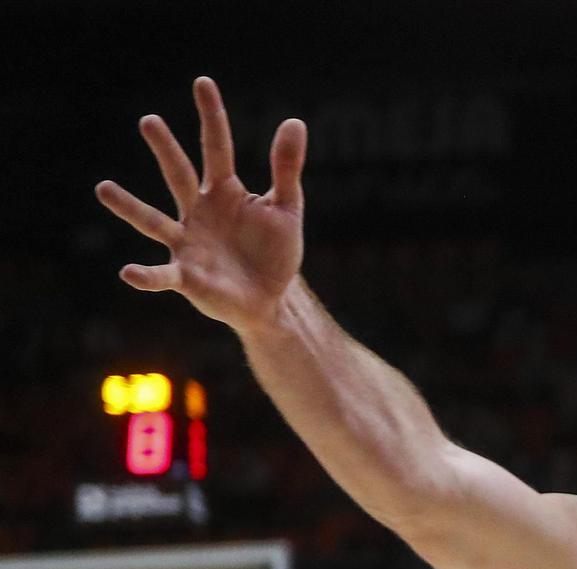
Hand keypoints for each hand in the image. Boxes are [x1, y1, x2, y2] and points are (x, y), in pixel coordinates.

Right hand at [96, 76, 306, 330]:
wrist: (271, 299)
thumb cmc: (274, 253)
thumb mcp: (287, 209)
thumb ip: (286, 169)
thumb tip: (294, 121)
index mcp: (224, 192)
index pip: (217, 147)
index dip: (211, 117)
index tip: (203, 82)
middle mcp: (198, 211)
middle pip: (179, 175)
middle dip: (166, 150)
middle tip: (149, 121)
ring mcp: (187, 242)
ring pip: (153, 221)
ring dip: (129, 206)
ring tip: (103, 188)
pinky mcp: (186, 277)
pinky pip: (161, 275)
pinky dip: (145, 276)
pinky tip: (128, 272)